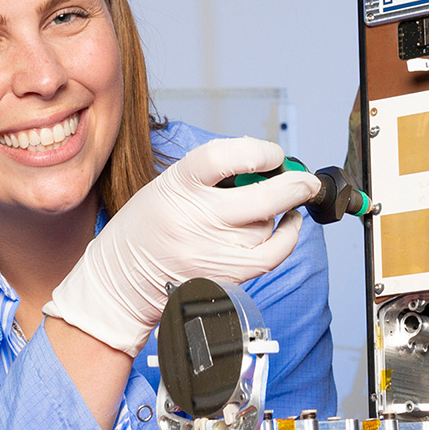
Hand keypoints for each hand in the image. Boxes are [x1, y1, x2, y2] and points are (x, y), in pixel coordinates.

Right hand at [44, 136, 320, 355]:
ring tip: (269, 206)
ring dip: (277, 212)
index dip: (257, 151)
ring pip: (266, 226)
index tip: (272, 153)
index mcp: (178, 186)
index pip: (222, 158)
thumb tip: (265, 163)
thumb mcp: (169, 184)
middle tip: (305, 179)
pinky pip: (271, 255)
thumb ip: (213, 173)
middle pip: (261, 199)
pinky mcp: (223, 276)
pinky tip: (290, 223)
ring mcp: (211, 251)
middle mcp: (196, 219)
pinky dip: (288, 237)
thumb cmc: (148, 225)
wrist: (123, 278)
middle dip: (293, 185)